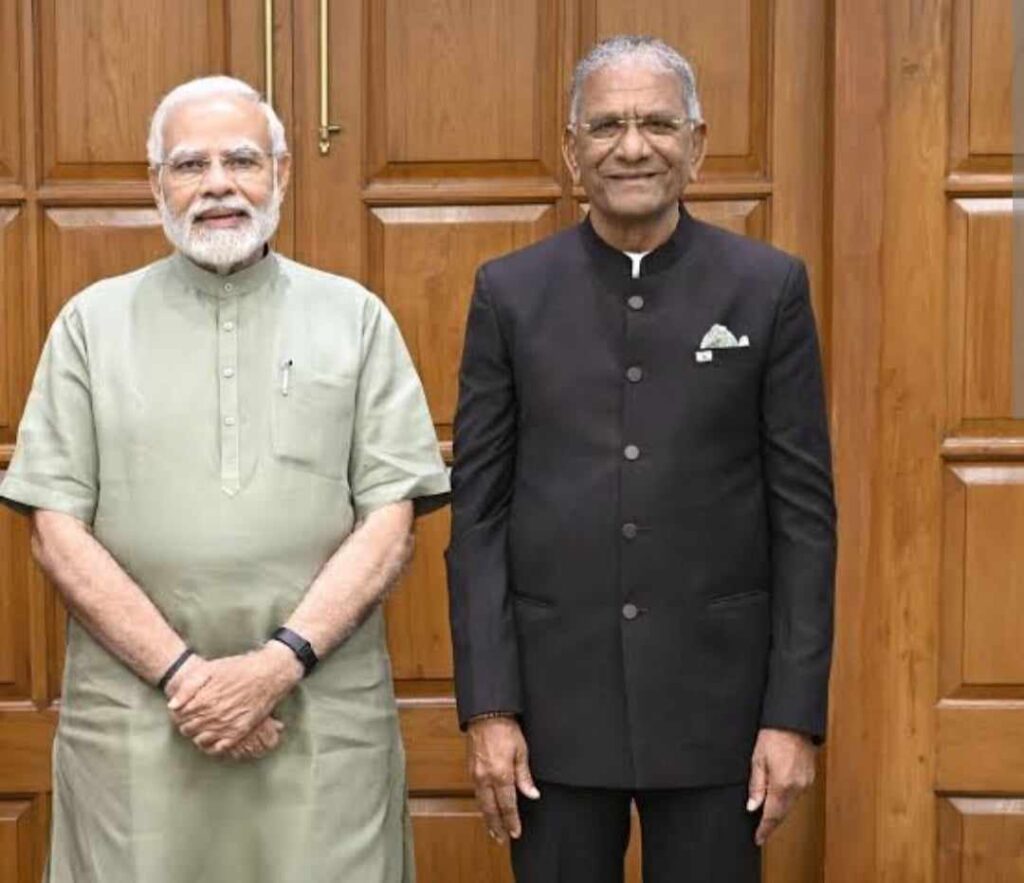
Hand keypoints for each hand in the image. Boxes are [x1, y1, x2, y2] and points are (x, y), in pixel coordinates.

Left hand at [167, 643, 302, 753]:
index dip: (178, 714)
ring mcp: (227, 725)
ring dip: (198, 734)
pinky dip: (212, 746)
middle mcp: (214, 716)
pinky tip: (213, 737)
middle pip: (188, 729)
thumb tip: (172, 705)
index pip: (179, 717)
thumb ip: (188, 687)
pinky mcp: (240, 731)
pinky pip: (220, 747)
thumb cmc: (239, 668)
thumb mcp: (210, 668)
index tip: (181, 710)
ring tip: (202, 725)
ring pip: (201, 740)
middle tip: (191, 717)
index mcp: (203, 700)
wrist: (268, 673)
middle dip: (186, 724)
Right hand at [466, 716, 539, 843]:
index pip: (507, 805)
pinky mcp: (470, 769)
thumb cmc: (505, 729)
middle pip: (491, 809)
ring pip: (481, 803)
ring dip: (487, 818)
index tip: (515, 832)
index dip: (512, 821)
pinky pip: (476, 792)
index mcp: (501, 774)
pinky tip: (485, 808)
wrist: (486, 714)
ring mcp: (476, 774)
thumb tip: (532, 794)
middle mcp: (486, 778)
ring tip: (493, 830)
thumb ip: (525, 776)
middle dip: (497, 826)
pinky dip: (481, 804)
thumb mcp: (522, 751)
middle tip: (501, 839)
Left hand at [746, 727, 816, 845]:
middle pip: (783, 813)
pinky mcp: (810, 777)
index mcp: (782, 785)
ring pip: (790, 804)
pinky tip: (778, 798)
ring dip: (779, 811)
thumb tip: (752, 807)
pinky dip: (786, 799)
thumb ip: (756, 785)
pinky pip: (796, 794)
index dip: (764, 829)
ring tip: (766, 816)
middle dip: (771, 823)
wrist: (793, 722)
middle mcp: (797, 787)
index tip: (758, 839)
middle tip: (761, 831)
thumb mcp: (757, 759)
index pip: (772, 815)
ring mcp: (806, 783)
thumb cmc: (773, 736)